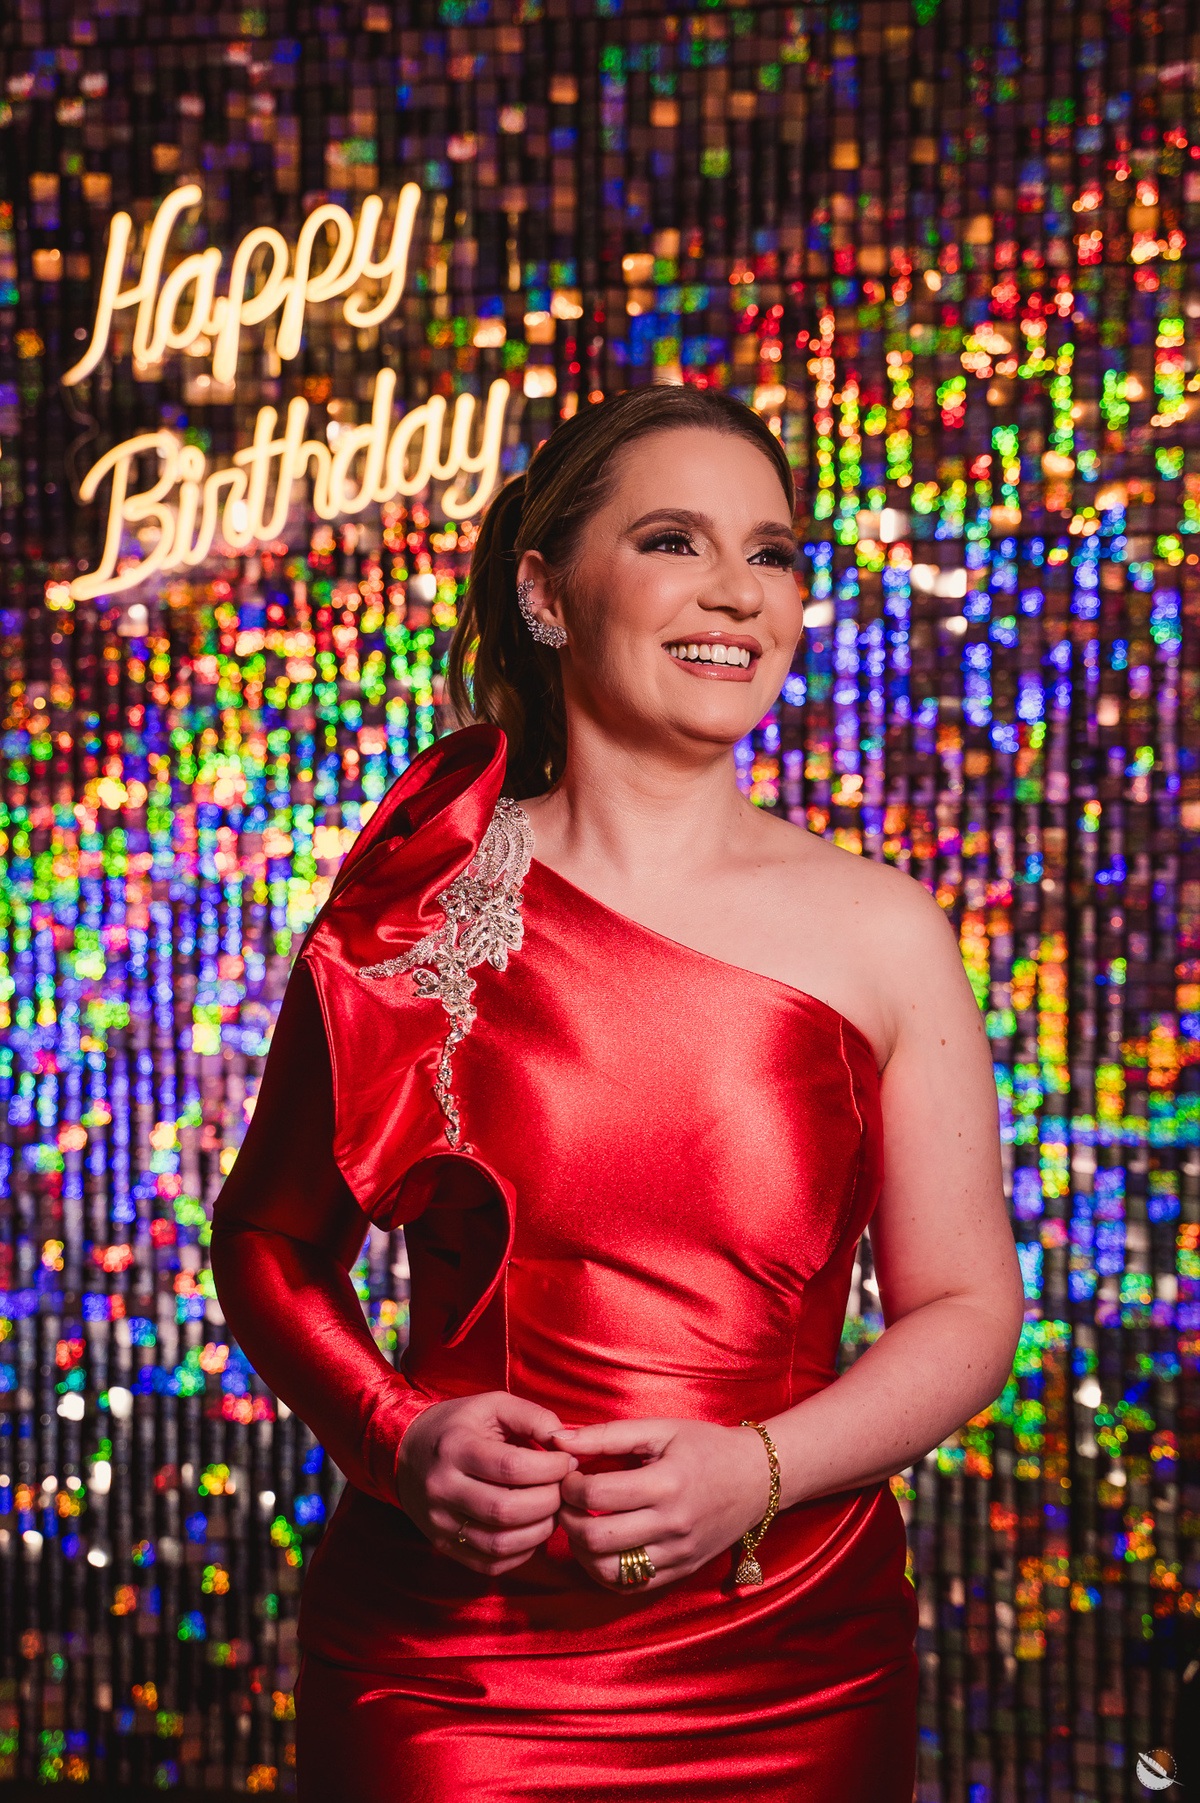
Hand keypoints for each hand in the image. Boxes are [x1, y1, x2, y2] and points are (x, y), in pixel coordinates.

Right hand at [397, 1391, 577, 1576]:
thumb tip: (564, 1443)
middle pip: (506, 1510)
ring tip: (553, 1511)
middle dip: (549, 1502)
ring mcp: (440, 1522)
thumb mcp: (492, 1405)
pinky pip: (489, 1563)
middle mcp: (442, 1488)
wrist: (405, 1451)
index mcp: (455, 1447)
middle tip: (564, 1490)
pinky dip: (520, 1552)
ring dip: (539, 1531)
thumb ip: (532, 1417)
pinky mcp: (443, 1544)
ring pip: (499, 1543)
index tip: (568, 1463)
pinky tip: (530, 1530)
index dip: (551, 1469)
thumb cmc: (458, 1425)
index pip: (512, 1467)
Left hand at [548, 1418, 772, 1591]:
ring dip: (581, 1549)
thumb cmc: (706, 1446)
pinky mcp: (679, 1572)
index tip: (569, 1473)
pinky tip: (600, 1546)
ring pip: (606, 1571)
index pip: (595, 1495)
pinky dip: (603, 1570)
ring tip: (581, 1523)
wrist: (756, 1479)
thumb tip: (558, 1440)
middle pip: (596, 1538)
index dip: (569, 1485)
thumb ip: (607, 1435)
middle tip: (567, 1500)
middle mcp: (672, 1525)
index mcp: (666, 1484)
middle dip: (568, 1517)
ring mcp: (677, 1555)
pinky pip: (628, 1586)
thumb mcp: (661, 1429)